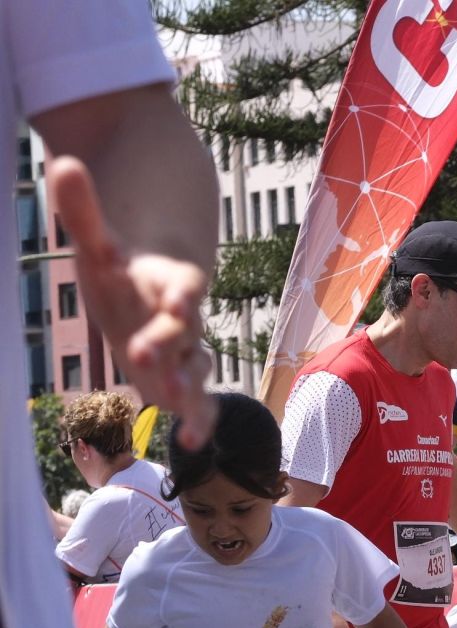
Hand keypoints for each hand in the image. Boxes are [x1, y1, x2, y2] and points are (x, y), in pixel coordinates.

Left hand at [48, 156, 212, 448]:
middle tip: (148, 355)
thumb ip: (85, 213)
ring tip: (179, 408)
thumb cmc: (125, 279)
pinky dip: (199, 423)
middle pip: (184, 331)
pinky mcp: (183, 382)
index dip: (180, 293)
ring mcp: (187, 353)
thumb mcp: (100, 249)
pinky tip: (192, 444)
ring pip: (197, 369)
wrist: (157, 303)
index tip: (176, 297)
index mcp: (170, 284)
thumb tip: (63, 162)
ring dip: (188, 388)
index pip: (181, 286)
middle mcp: (185, 320)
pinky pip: (200, 403)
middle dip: (169, 344)